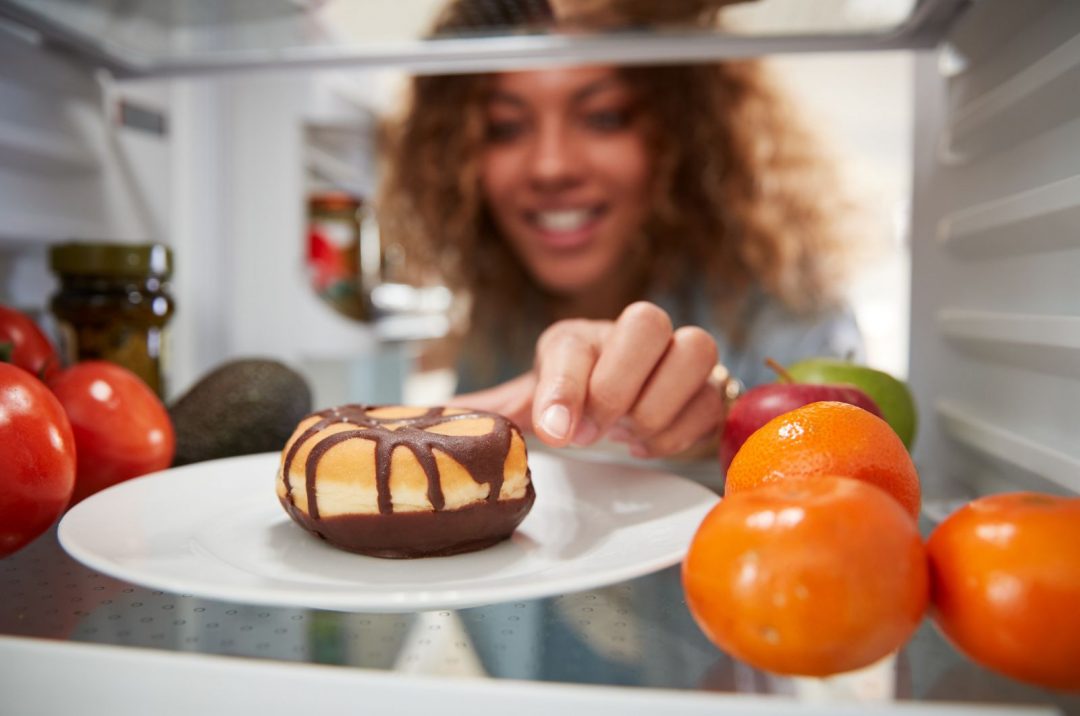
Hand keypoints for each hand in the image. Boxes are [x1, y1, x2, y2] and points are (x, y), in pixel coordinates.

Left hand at [450, 302, 726, 457]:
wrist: (618, 410)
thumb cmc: (569, 405)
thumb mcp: (526, 407)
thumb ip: (488, 412)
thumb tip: (427, 417)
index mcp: (574, 339)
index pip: (569, 345)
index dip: (564, 388)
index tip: (557, 433)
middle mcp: (628, 335)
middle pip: (646, 320)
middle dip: (618, 386)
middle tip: (594, 432)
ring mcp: (674, 355)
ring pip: (696, 347)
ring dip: (661, 405)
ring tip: (630, 437)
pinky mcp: (707, 386)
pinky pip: (715, 396)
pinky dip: (685, 429)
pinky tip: (650, 442)